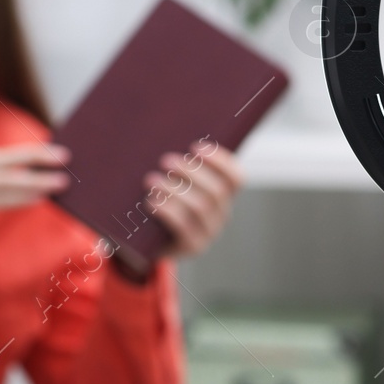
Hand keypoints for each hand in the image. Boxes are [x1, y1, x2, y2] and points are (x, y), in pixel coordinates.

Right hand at [0, 143, 69, 261]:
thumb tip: (29, 179)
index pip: (3, 154)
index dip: (30, 152)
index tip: (54, 150)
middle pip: (8, 161)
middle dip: (40, 159)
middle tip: (66, 158)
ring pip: (8, 181)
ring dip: (37, 182)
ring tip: (61, 182)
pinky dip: (21, 199)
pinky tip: (39, 198)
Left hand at [144, 139, 242, 260]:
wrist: (147, 244)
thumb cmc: (161, 204)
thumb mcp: (175, 185)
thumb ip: (179, 167)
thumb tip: (168, 136)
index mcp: (223, 196)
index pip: (236, 178)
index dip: (221, 161)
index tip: (196, 147)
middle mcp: (221, 214)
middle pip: (216, 191)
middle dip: (191, 172)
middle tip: (165, 160)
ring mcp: (209, 233)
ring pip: (201, 207)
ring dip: (175, 189)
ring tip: (151, 180)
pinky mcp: (192, 246)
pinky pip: (185, 226)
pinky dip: (168, 210)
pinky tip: (151, 201)